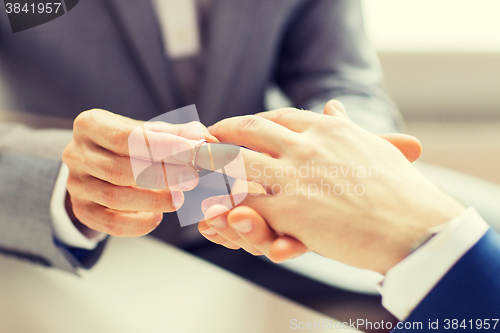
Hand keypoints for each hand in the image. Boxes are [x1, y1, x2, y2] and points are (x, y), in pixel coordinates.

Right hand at [62, 109, 216, 236]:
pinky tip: (157, 217)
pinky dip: (136, 224)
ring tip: (179, 200)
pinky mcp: (81, 210)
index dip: (162, 146)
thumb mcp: (151, 133)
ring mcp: (76, 184)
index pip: (127, 137)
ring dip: (153, 200)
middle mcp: (77, 154)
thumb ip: (179, 134)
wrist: (100, 165)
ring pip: (114, 197)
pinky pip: (108, 223)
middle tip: (191, 179)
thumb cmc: (131, 146)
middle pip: (120, 169)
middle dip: (161, 176)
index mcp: (91, 125)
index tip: (192, 153)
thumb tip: (207, 140)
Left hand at [201, 100, 464, 273]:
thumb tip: (335, 103)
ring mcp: (295, 174)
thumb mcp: (372, 148)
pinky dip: (220, 198)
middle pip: (250, 130)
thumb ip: (348, 126)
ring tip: (188, 163)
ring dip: (209, 161)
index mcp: (327, 129)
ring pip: (237, 161)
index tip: (235, 126)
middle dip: (221, 133)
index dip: (251, 122)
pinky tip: (203, 198)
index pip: (278, 117)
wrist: (416, 227)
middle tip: (200, 138)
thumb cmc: (400, 191)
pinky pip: (243, 199)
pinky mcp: (289, 209)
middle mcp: (307, 144)